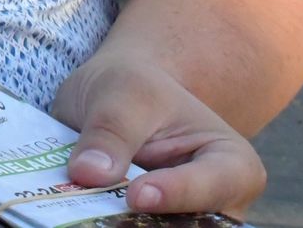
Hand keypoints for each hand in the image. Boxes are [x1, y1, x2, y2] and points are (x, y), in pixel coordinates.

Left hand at [50, 55, 265, 216]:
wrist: (117, 99)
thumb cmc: (133, 89)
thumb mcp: (123, 90)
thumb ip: (111, 129)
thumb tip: (89, 173)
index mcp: (231, 164)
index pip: (213, 187)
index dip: (179, 194)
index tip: (137, 195)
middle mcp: (214, 207)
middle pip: (187, 227)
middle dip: (144, 223)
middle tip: (100, 219)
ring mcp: (178, 224)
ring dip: (116, 224)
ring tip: (83, 216)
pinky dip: (99, 224)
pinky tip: (71, 216)